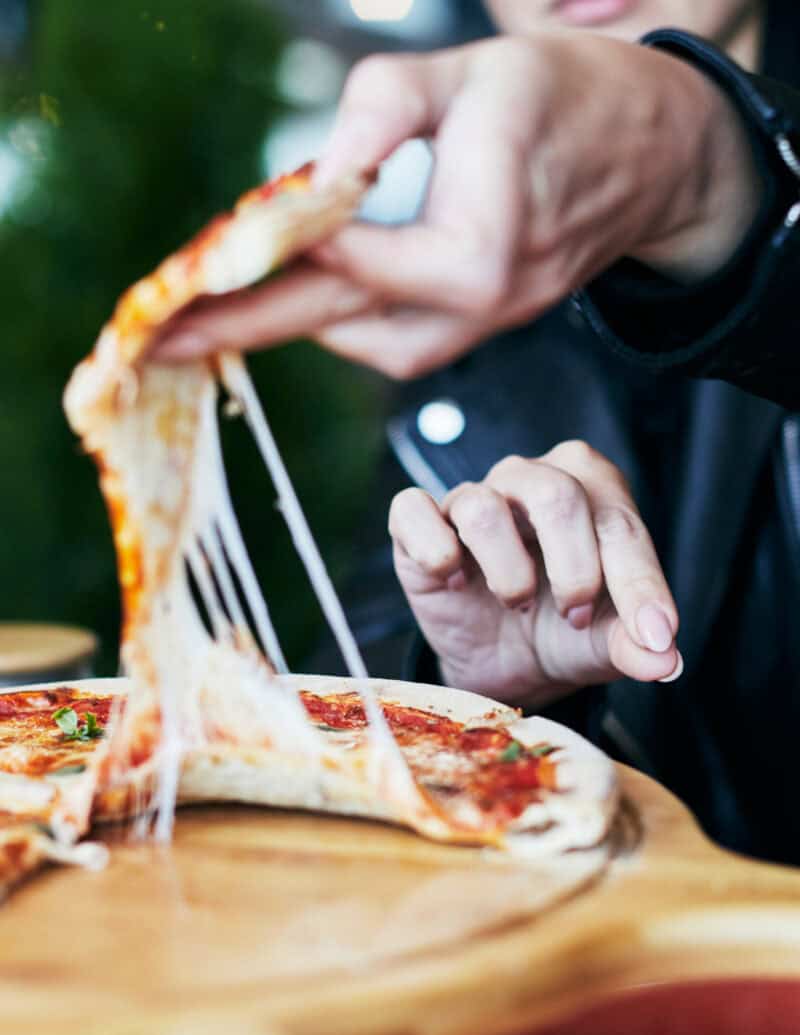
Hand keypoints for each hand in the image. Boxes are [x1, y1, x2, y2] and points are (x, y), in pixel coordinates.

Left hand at [154, 33, 759, 377]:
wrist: (656, 155)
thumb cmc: (572, 103)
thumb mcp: (476, 71)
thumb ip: (386, 108)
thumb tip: (319, 170)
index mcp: (476, 250)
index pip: (342, 265)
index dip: (258, 265)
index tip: (187, 283)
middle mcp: (477, 306)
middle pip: (337, 324)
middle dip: (244, 329)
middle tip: (165, 342)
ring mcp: (481, 325)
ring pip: (365, 343)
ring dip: (293, 329)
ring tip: (220, 320)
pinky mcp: (480, 324)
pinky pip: (396, 341)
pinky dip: (342, 323)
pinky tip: (307, 303)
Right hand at [389, 441, 680, 708]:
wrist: (502, 661)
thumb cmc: (560, 630)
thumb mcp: (604, 642)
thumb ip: (635, 643)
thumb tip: (664, 659)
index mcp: (591, 489)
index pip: (620, 524)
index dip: (639, 583)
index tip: (655, 635)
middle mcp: (532, 478)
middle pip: (557, 496)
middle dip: (574, 568)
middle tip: (575, 615)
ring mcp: (472, 495)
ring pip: (484, 507)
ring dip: (508, 570)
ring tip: (517, 603)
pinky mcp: (417, 521)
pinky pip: (414, 511)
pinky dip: (435, 550)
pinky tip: (457, 581)